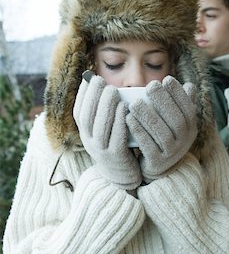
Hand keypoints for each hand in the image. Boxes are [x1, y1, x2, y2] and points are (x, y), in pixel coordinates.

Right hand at [73, 72, 141, 189]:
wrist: (123, 175)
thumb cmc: (116, 145)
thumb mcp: (105, 129)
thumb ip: (103, 112)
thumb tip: (107, 85)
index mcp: (85, 134)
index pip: (78, 112)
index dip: (83, 95)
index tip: (89, 78)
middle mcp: (89, 142)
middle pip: (87, 118)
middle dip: (92, 97)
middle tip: (101, 80)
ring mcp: (101, 151)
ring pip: (99, 127)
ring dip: (105, 106)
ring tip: (113, 90)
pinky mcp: (116, 156)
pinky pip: (116, 137)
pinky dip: (118, 121)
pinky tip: (124, 107)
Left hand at [126, 76, 197, 181]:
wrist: (156, 167)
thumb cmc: (164, 136)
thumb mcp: (175, 122)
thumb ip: (181, 104)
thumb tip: (189, 85)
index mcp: (191, 129)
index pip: (188, 109)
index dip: (179, 94)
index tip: (166, 79)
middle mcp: (184, 142)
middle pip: (176, 120)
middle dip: (163, 101)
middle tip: (150, 86)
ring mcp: (172, 153)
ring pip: (161, 133)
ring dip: (148, 116)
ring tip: (135, 103)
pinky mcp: (157, 162)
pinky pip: (148, 146)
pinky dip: (138, 131)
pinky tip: (129, 119)